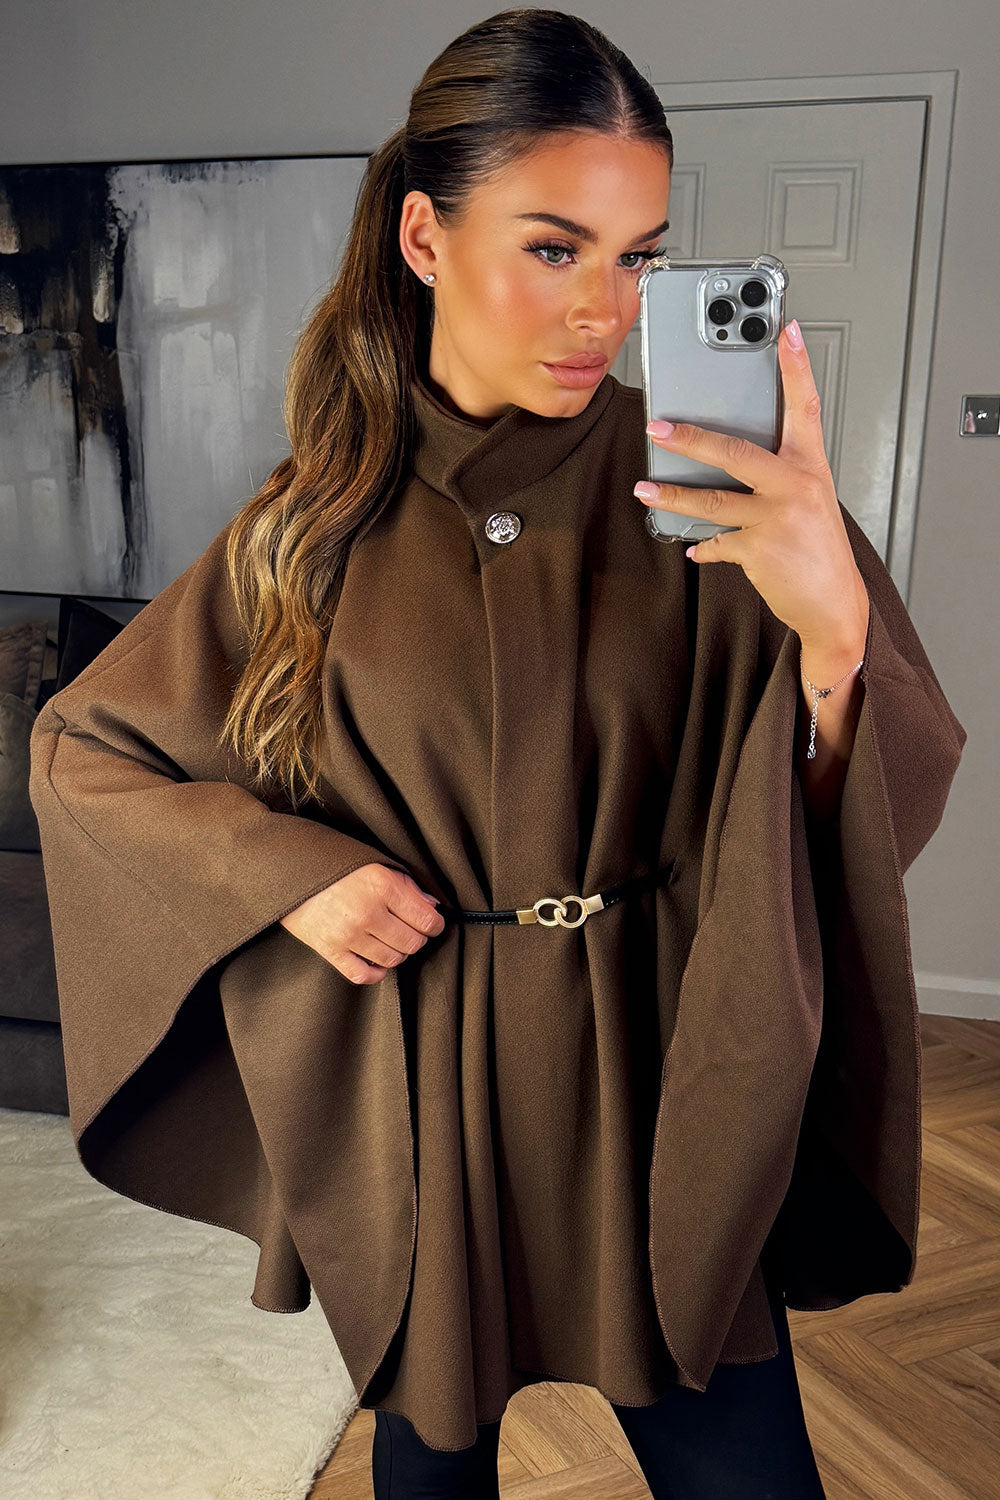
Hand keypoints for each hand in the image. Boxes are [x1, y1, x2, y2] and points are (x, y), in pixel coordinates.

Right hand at [279, 863, 444, 984]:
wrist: (289, 872)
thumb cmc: (334, 865)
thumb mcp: (375, 863)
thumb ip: (406, 885)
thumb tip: (431, 907)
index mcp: (382, 886)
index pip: (426, 919)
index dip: (436, 924)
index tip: (434, 923)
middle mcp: (367, 913)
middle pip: (412, 942)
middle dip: (417, 938)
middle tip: (411, 929)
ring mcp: (348, 935)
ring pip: (392, 960)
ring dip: (397, 953)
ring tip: (390, 940)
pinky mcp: (330, 950)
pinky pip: (363, 975)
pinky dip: (375, 972)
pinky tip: (376, 960)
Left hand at [634, 320, 868, 650]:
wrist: (834, 604)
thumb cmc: (818, 549)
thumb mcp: (807, 501)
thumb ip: (775, 477)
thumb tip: (723, 462)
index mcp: (810, 466)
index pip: (804, 406)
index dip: (796, 367)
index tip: (786, 331)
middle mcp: (796, 486)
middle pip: (734, 451)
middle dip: (690, 438)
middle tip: (658, 426)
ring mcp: (777, 518)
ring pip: (711, 500)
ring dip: (672, 496)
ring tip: (645, 489)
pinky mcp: (759, 550)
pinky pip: (716, 542)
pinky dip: (703, 545)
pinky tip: (695, 545)